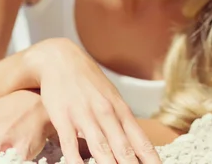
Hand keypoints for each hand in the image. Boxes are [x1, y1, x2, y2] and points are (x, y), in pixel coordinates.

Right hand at [29, 38, 160, 163]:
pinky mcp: (63, 118)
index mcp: (120, 109)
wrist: (61, 59)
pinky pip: (70, 145)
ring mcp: (85, 115)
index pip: (139, 139)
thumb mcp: (111, 97)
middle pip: (123, 147)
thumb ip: (122, 121)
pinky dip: (76, 161)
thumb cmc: (89, 82)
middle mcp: (106, 113)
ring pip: (100, 147)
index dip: (150, 157)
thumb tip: (138, 144)